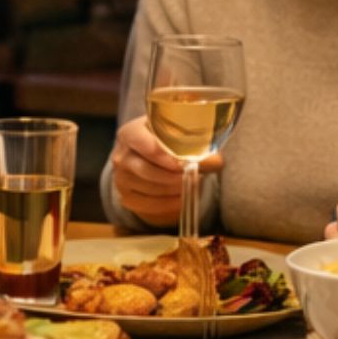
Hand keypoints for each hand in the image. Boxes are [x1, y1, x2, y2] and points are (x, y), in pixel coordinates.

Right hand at [108, 116, 222, 225]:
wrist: (148, 156)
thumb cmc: (165, 140)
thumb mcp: (178, 134)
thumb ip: (197, 145)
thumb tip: (217, 162)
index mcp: (130, 133)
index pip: (146, 146)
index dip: (167, 157)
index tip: (185, 164)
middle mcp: (120, 155)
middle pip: (148, 170)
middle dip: (174, 176)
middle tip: (194, 176)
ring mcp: (120, 178)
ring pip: (149, 189)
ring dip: (173, 190)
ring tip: (189, 184)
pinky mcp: (125, 196)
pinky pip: (147, 205)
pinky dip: (167, 204)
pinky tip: (180, 198)